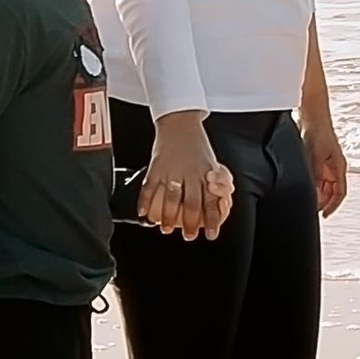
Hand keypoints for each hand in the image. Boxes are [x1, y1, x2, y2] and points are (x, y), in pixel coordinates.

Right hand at [139, 113, 229, 239]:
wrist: (180, 122)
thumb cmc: (197, 145)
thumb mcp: (211, 163)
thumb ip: (213, 183)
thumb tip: (217, 205)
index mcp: (206, 174)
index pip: (210, 202)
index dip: (211, 220)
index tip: (210, 235)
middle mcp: (190, 174)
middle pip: (190, 205)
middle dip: (189, 224)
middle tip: (188, 236)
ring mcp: (172, 170)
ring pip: (168, 200)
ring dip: (166, 218)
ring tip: (164, 229)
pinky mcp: (156, 166)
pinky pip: (148, 188)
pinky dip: (144, 203)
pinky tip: (143, 214)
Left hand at [301, 109, 348, 217]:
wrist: (312, 115)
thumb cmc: (318, 131)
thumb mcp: (314, 157)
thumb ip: (314, 177)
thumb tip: (314, 194)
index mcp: (339, 167)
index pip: (340, 193)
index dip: (333, 206)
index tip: (324, 215)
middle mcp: (334, 167)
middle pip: (331, 191)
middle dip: (323, 202)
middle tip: (312, 210)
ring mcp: (326, 163)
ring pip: (324, 185)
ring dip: (317, 193)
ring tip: (307, 200)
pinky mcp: (317, 159)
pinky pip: (316, 177)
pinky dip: (312, 184)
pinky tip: (303, 186)